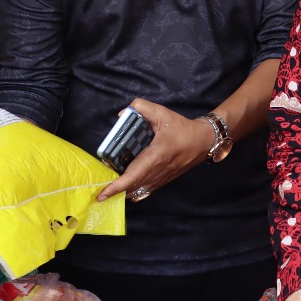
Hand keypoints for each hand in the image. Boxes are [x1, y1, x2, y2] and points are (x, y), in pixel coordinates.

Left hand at [96, 98, 211, 200]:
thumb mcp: (161, 113)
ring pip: (136, 190)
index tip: (102, 193)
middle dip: (113, 189)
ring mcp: (159, 179)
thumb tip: (121, 116)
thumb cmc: (181, 128)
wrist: (202, 142)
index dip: (116, 187)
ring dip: (122, 190)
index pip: (132, 176)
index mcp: (155, 157)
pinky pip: (143, 189)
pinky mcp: (162, 181)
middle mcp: (156, 172)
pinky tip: (123, 184)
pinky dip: (131, 189)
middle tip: (98, 186)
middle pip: (130, 187)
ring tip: (108, 184)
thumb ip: (140, 108)